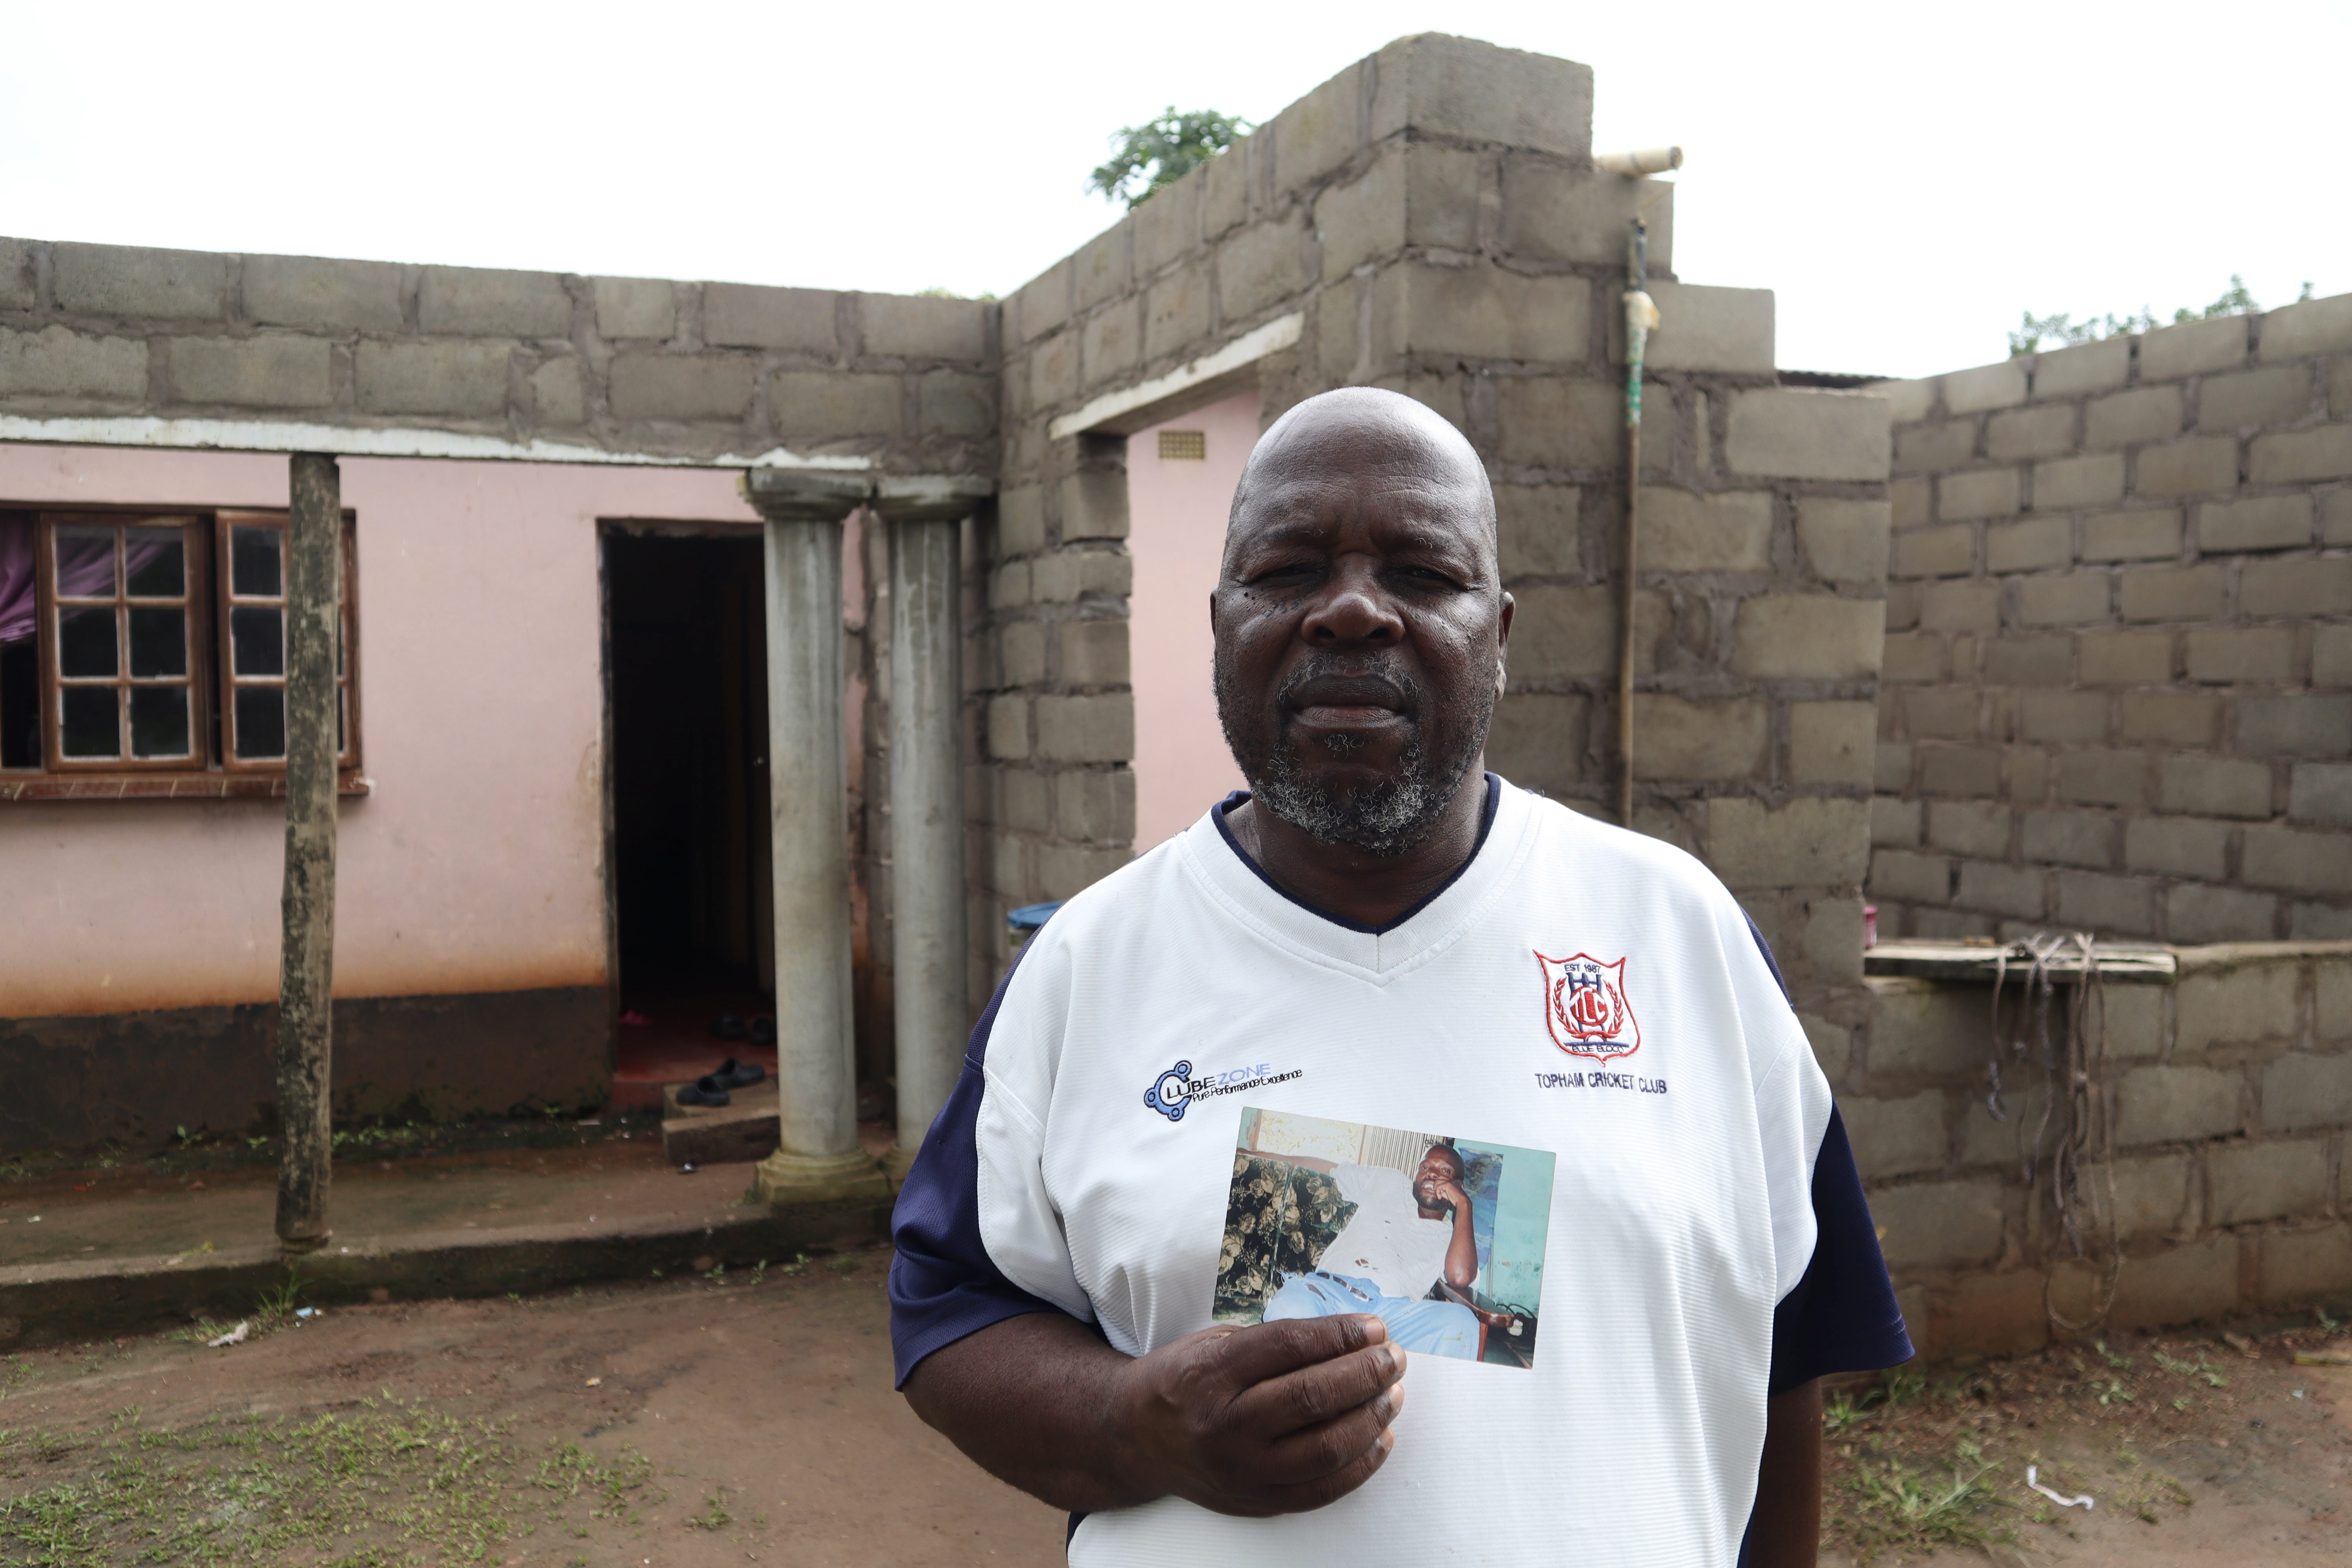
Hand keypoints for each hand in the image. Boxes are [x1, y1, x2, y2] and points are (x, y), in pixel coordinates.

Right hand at [1108, 1313, 1406, 1516]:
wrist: (1135, 1440)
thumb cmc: (1183, 1381)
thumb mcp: (1215, 1344)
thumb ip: (1276, 1343)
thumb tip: (1351, 1336)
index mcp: (1211, 1373)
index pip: (1289, 1347)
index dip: (1340, 1334)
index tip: (1374, 1326)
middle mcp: (1225, 1425)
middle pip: (1312, 1397)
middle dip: (1365, 1373)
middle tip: (1393, 1358)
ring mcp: (1242, 1471)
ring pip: (1325, 1447)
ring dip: (1372, 1417)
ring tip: (1393, 1394)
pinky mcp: (1257, 1503)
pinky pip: (1323, 1490)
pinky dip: (1361, 1464)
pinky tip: (1380, 1438)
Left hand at [1425, 1178, 1469, 1212]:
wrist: (1462, 1202)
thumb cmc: (1456, 1200)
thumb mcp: (1449, 1193)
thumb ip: (1443, 1189)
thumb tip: (1436, 1188)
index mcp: (1455, 1181)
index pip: (1444, 1179)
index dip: (1440, 1185)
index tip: (1440, 1193)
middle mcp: (1453, 1180)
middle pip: (1440, 1177)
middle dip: (1436, 1185)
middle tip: (1438, 1193)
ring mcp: (1450, 1181)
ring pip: (1438, 1181)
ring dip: (1436, 1189)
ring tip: (1439, 1195)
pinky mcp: (1448, 1184)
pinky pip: (1438, 1186)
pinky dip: (1437, 1192)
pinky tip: (1440, 1197)